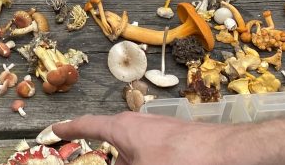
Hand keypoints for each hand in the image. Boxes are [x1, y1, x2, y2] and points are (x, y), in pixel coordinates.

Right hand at [52, 112, 231, 164]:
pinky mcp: (178, 141)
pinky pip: (155, 155)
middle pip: (115, 146)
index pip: (87, 125)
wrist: (228, 155)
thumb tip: (116, 161)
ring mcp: (160, 131)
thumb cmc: (180, 160)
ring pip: (137, 153)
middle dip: (115, 160)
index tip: (56, 130)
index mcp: (122, 128)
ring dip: (134, 162)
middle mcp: (138, 124)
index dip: (69, 129)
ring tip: (136, 162)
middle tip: (104, 160)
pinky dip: (151, 162)